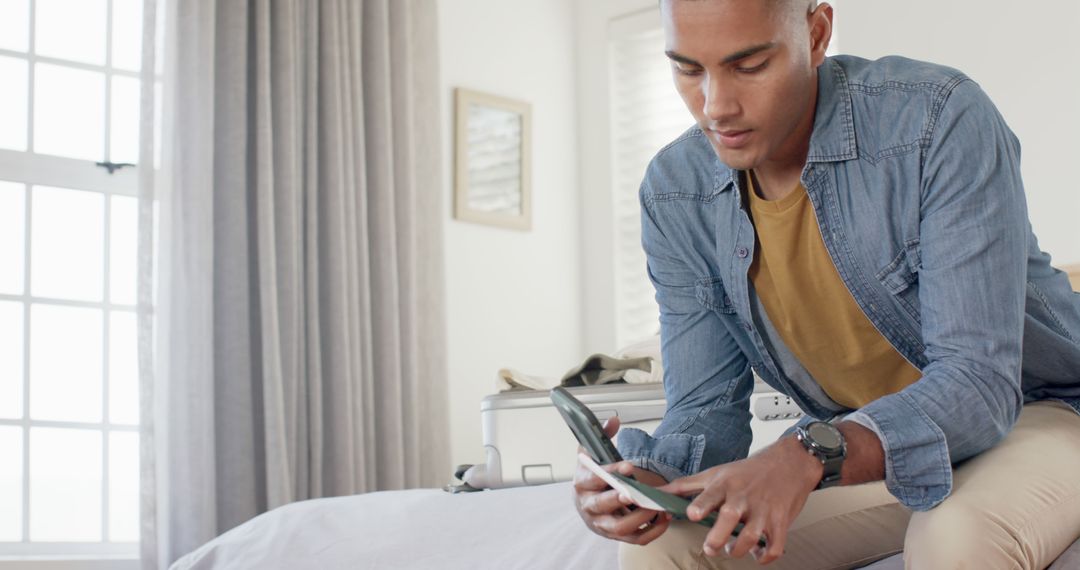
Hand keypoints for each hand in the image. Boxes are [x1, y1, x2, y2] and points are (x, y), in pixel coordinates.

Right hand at [572, 416, 672, 544]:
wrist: (585, 501)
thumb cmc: (592, 475)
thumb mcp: (592, 453)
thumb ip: (602, 435)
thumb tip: (614, 419)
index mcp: (581, 483)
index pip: (593, 478)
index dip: (611, 472)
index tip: (630, 466)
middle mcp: (588, 506)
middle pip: (602, 505)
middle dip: (620, 499)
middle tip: (638, 493)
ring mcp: (600, 524)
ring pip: (618, 527)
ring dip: (639, 518)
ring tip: (658, 507)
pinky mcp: (613, 536)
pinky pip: (634, 539)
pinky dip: (651, 532)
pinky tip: (664, 519)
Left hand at [658, 437, 822, 563]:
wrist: (789, 463)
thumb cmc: (747, 470)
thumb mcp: (715, 473)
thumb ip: (685, 485)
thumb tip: (657, 494)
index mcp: (726, 484)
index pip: (710, 495)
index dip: (701, 506)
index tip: (692, 514)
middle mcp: (743, 497)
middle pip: (729, 518)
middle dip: (718, 537)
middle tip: (710, 547)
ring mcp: (763, 511)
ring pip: (750, 536)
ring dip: (738, 549)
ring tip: (731, 549)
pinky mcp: (780, 522)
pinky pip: (774, 546)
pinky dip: (764, 556)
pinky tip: (756, 554)